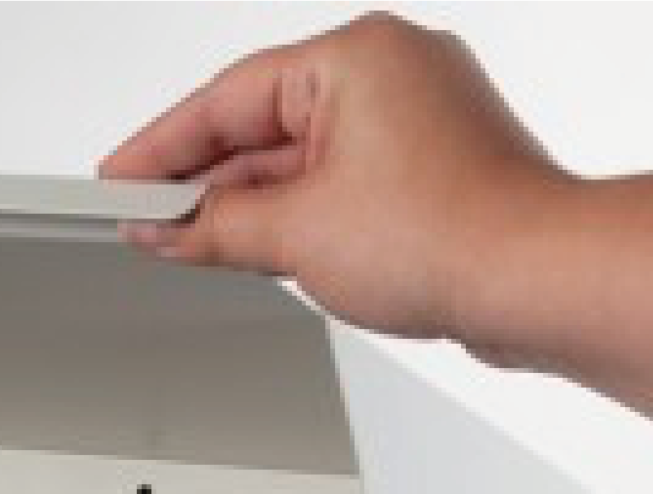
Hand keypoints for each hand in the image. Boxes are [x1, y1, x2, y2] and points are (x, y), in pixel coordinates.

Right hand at [98, 11, 567, 344]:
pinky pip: (337, 184)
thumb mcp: (296, 232)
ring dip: (247, 206)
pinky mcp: (430, 169)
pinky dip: (295, 216)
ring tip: (193, 248)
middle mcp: (390, 71)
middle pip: (261, 126)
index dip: (160, 148)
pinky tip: (261, 249)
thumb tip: (168, 228)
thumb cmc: (450, 232)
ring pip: (300, 160)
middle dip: (201, 183)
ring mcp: (415, 120)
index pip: (226, 97)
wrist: (535, 280)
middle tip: (143, 225)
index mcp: (356, 55)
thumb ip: (216, 226)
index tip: (117, 181)